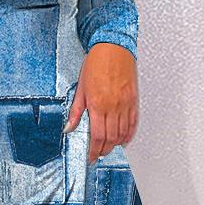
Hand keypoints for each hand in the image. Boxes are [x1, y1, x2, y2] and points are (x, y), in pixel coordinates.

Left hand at [64, 43, 138, 161]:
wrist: (114, 47)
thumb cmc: (97, 63)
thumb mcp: (80, 88)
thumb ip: (76, 111)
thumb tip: (69, 128)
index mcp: (98, 105)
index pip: (97, 136)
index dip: (94, 151)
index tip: (91, 157)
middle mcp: (113, 107)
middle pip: (110, 138)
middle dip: (104, 150)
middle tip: (99, 153)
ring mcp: (125, 104)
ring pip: (123, 133)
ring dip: (116, 144)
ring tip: (109, 147)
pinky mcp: (134, 101)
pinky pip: (133, 123)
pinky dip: (129, 134)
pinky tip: (124, 139)